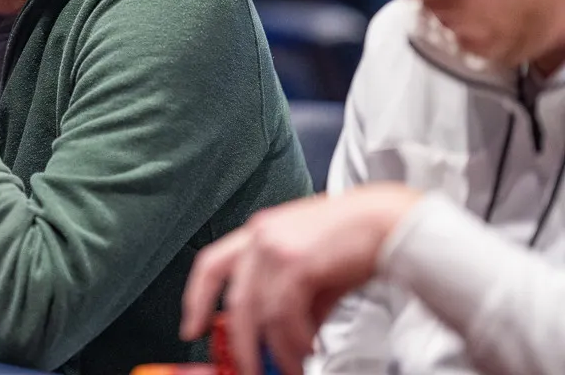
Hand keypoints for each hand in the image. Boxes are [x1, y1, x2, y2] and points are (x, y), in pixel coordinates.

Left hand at [180, 184, 422, 374]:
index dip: (196, 299)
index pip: (211, 265)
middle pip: (235, 301)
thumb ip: (294, 300)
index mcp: (258, 233)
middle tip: (251, 370)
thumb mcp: (313, 268)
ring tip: (292, 367)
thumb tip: (284, 339)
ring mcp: (276, 247)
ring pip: (260, 313)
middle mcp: (260, 237)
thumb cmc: (354, 243)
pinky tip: (308, 349)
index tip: (191, 329)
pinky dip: (294, 341)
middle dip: (240, 344)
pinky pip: (284, 315)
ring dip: (276, 350)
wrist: (390, 222)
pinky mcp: (297, 262)